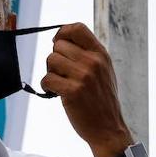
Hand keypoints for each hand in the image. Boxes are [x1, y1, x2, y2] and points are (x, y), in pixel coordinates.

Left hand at [38, 22, 133, 156]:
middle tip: (61, 74)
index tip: (58, 44)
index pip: (77, 28)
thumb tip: (61, 40)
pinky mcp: (72, 91)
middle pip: (59, 46)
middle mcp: (93, 62)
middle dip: (55, 59)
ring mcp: (83, 76)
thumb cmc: (102, 100)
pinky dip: (47, 86)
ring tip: (60, 84)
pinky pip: (47, 79)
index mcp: (101, 54)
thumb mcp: (104, 71)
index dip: (62, 33)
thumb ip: (88, 54)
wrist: (108, 129)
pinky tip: (55, 93)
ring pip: (51, 60)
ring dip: (50, 73)